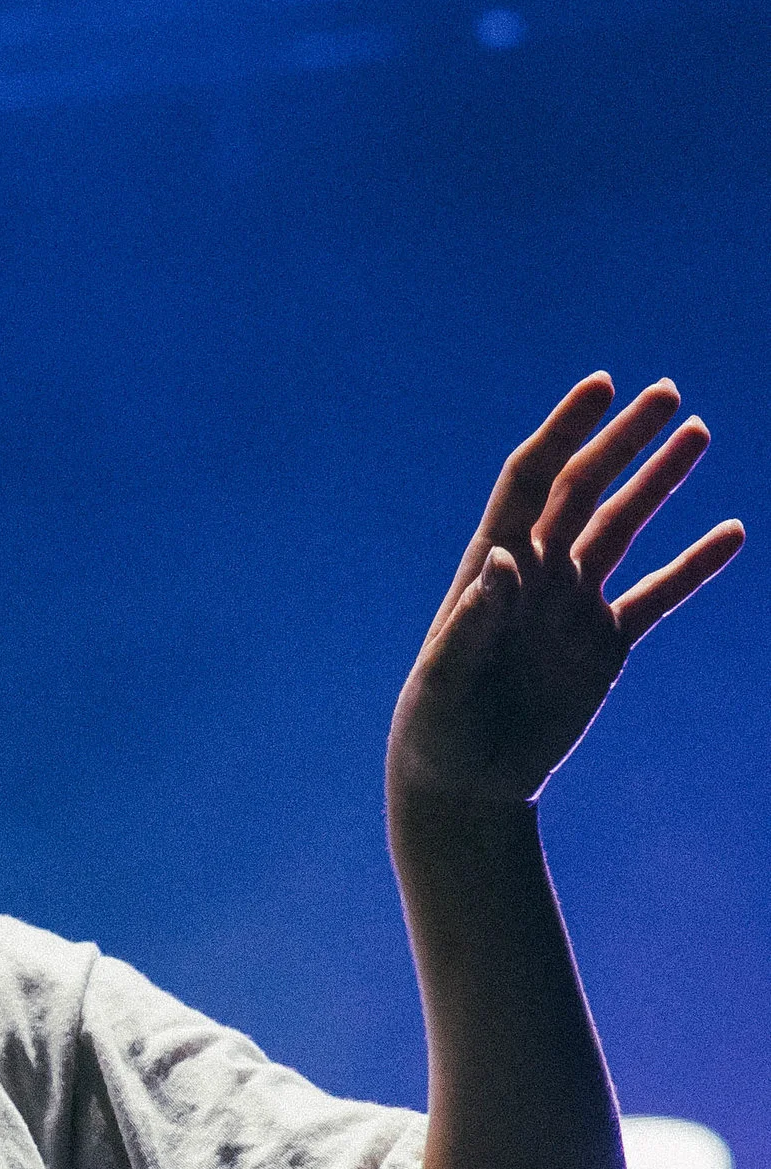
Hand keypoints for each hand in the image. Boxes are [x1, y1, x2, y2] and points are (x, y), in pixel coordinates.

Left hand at [388, 375, 743, 814]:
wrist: (464, 781)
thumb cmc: (436, 729)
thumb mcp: (444, 679)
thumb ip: (471, 622)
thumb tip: (503, 561)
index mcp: (492, 564)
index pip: (531, 479)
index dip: (564, 430)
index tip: (602, 386)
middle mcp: (537, 572)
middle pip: (585, 487)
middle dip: (624, 439)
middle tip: (669, 392)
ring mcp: (573, 604)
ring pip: (624, 526)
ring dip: (660, 480)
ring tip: (699, 432)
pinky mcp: (603, 644)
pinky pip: (657, 595)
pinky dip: (694, 566)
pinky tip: (732, 533)